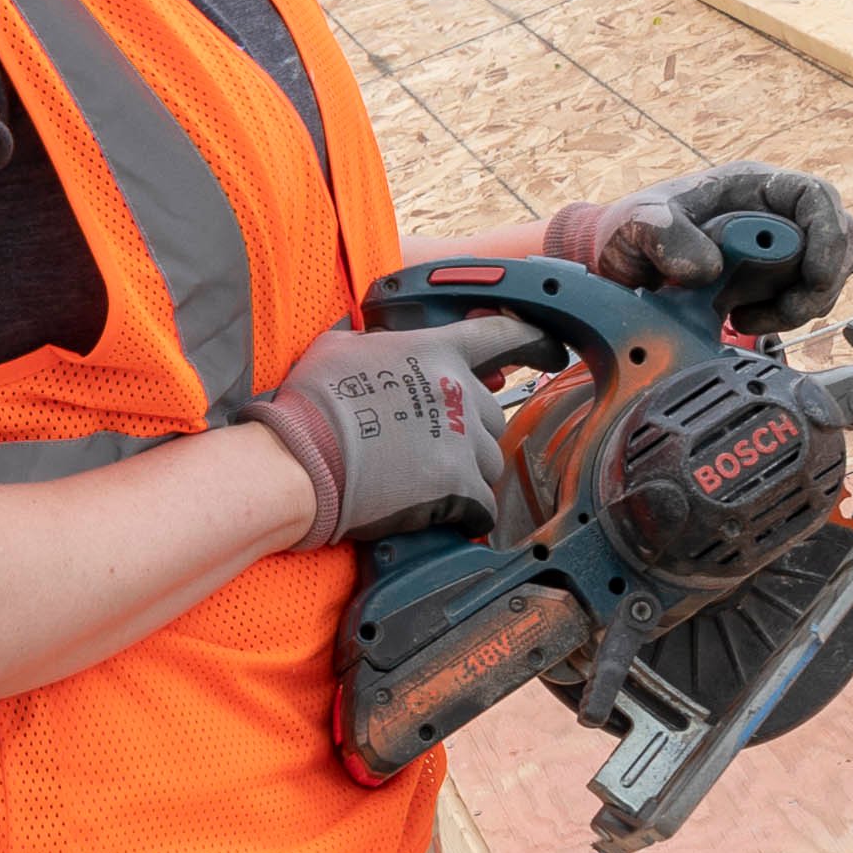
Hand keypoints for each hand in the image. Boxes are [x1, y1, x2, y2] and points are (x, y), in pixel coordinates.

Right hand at [249, 317, 536, 549]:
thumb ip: (373, 341)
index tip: (552, 350)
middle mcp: (457, 391)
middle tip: (432, 447)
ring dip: (468, 472)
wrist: (301, 461)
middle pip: (490, 414)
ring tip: (429, 483)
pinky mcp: (458, 486)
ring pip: (490, 460)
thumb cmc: (311, 404)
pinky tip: (449, 517)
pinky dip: (470, 513)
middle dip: (468, 431)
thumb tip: (372, 341)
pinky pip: (483, 504)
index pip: (501, 335)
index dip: (534, 340)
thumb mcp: (338, 348)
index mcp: (434, 352)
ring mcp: (461, 440)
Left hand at [547, 160, 852, 336]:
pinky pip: (798, 300)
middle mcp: (773, 212)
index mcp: (752, 185)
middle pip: (835, 241)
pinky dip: (777, 318)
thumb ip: (666, 236)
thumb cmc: (631, 230)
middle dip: (816, 285)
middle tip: (774, 313)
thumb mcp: (637, 225)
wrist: (620, 263)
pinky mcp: (769, 280)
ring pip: (820, 277)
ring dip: (793, 307)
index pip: (816, 197)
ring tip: (739, 317)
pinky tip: (738, 320)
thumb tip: (710, 267)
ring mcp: (775, 247)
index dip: (828, 236)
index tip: (815, 278)